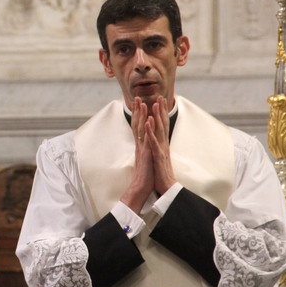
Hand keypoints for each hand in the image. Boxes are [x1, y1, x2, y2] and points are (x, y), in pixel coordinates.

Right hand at [120, 98, 155, 213]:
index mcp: (141, 146)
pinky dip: (147, 128)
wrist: (140, 189)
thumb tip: (145, 148)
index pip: (139, 128)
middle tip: (137, 97)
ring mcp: (142, 148)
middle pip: (137, 124)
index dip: (139, 116)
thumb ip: (144, 153)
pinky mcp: (145, 153)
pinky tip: (148, 119)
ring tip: (141, 102)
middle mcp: (140, 145)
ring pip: (140, 128)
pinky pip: (146, 139)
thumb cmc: (144, 178)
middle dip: (138, 110)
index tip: (140, 104)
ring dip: (141, 114)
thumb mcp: (146, 162)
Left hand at [146, 97, 175, 194]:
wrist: (167, 188)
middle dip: (161, 110)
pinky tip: (147, 122)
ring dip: (157, 116)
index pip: (162, 126)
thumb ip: (158, 148)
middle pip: (163, 124)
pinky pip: (153, 142)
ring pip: (159, 130)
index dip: (161, 113)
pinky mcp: (158, 156)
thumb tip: (156, 142)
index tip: (159, 101)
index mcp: (162, 145)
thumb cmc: (161, 175)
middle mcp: (163, 145)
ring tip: (155, 104)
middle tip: (160, 96)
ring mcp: (161, 150)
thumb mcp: (158, 158)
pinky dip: (150, 131)